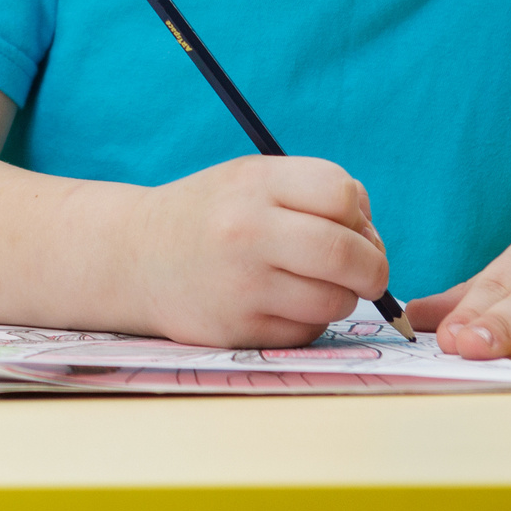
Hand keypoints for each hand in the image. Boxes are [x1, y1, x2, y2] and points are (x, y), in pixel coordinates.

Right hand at [125, 156, 390, 347]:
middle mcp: (247, 231)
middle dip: (373, 268)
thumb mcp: (251, 180)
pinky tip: (281, 303)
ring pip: (335, 300)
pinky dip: (309, 320)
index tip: (352, 227)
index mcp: (254, 183)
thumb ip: (313, 193)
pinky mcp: (239, 329)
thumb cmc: (211, 214)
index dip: (360, 215)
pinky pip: (307, 331)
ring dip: (340, 297)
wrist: (136, 258)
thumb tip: (372, 236)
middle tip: (367, 272)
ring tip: (312, 284)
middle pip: (348, 254)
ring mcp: (242, 285)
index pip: (342, 194)